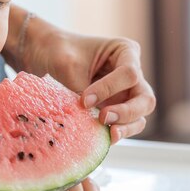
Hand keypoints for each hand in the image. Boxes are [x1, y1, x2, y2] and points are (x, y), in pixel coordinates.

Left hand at [22, 22, 155, 142]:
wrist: (44, 54)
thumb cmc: (58, 51)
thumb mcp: (68, 66)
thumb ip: (83, 91)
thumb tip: (92, 121)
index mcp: (125, 51)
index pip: (130, 74)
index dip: (109, 89)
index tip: (84, 100)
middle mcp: (131, 73)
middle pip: (145, 99)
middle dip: (127, 112)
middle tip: (104, 118)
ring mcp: (125, 93)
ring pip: (139, 116)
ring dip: (126, 127)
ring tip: (109, 134)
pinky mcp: (114, 109)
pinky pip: (123, 125)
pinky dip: (116, 132)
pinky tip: (103, 138)